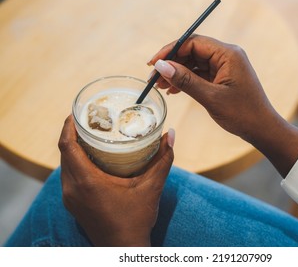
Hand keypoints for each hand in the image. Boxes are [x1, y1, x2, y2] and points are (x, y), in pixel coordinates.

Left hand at [58, 116, 174, 245]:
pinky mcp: (72, 203)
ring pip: (65, 165)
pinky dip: (75, 162)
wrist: (123, 247)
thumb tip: (170, 134)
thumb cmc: (136, 219)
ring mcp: (70, 197)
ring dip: (72, 148)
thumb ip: (162, 159)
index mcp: (87, 181)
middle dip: (72, 133)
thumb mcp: (152, 187)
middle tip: (87, 119)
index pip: (67, 146)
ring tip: (88, 135)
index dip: (68, 126)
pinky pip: (68, 176)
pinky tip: (90, 158)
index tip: (76, 112)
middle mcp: (73, 188)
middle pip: (64, 153)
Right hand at [149, 35, 271, 143]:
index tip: (153, 63)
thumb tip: (161, 66)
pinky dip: (187, 80)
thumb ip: (185, 80)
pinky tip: (173, 90)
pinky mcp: (223, 76)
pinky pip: (201, 73)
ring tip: (160, 86)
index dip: (171, 51)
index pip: (193, 42)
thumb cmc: (242, 113)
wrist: (262, 129)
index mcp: (228, 54)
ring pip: (195, 63)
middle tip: (154, 78)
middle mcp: (227, 55)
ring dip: (177, 73)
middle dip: (172, 63)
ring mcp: (225, 66)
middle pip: (192, 51)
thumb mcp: (210, 97)